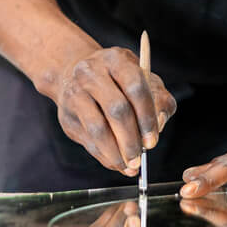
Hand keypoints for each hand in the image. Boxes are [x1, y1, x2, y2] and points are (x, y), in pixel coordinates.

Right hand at [49, 46, 176, 174]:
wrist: (74, 75)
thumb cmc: (119, 81)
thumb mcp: (144, 81)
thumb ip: (159, 100)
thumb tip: (159, 124)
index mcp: (116, 59)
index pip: (135, 87)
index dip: (146, 116)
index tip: (152, 141)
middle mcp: (92, 72)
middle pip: (116, 109)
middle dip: (131, 139)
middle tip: (141, 160)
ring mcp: (75, 93)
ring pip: (98, 128)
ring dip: (116, 153)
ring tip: (130, 167)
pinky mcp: (67, 115)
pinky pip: (88, 140)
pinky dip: (105, 156)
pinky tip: (117, 164)